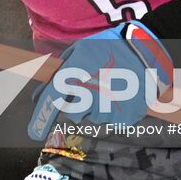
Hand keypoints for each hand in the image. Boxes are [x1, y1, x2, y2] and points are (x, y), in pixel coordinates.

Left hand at [28, 21, 172, 140]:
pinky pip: (110, 120)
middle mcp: (90, 93)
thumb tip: (40, 93)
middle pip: (72, 113)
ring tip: (109, 87)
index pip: (53, 100)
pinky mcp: (124, 117)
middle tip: (89, 89)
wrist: (147, 52)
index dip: (41, 118)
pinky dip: (111, 111)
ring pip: (92, 117)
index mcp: (77, 73)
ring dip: (95, 107)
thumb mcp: (81, 50)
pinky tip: (120, 94)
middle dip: (76, 105)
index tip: (33, 133)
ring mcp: (108, 107)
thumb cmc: (110, 47)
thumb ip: (59, 71)